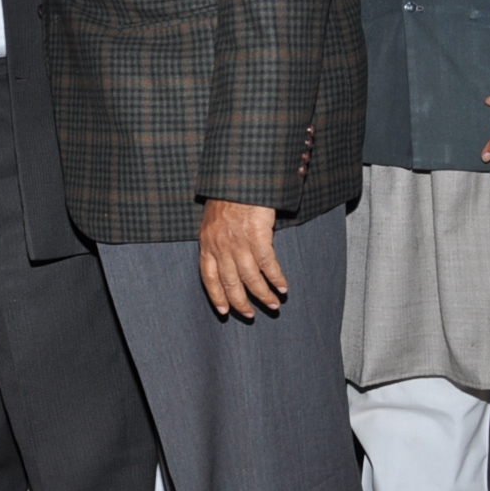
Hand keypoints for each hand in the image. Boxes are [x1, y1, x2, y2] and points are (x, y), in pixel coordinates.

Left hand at [198, 199, 285, 316]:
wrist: (239, 176)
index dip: (217, 296)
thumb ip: (217, 239)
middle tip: (251, 314)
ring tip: (274, 304)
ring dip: (263, 294)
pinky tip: (283, 287)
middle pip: (230, 283)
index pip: (209, 277)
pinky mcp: (257, 236)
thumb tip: (226, 257)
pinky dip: (276, 278)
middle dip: (241, 302)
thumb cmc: (228, 194)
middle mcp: (220, 246)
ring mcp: (238, 242)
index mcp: (207, 242)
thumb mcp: (213, 219)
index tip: (224, 311)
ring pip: (251, 278)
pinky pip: (267, 264)